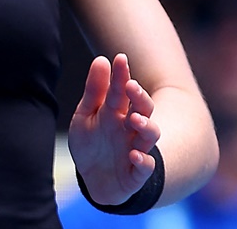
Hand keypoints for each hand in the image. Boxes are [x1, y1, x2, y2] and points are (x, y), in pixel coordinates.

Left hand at [68, 53, 160, 205]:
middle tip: (131, 86)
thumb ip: (94, 90)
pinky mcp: (136, 174)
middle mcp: (130, 128)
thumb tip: (101, 59)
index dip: (122, 74)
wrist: (92, 179)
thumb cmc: (91, 142)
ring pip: (150, 135)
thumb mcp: (85, 115)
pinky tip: (134, 155)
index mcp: (117, 111)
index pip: (122, 90)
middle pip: (143, 109)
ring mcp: (135, 149)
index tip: (120, 58)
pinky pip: (145, 167)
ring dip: (146, 126)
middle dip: (139, 97)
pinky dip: (143, 161)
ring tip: (135, 119)